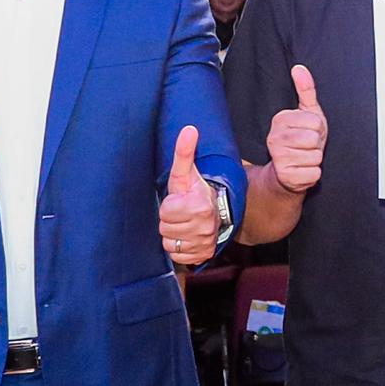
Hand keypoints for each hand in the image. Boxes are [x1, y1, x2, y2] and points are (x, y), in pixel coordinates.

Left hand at [156, 128, 221, 269]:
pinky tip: (187, 236)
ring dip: (173, 234)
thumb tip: (189, 129)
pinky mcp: (202, 255)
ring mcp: (203, 242)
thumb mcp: (187, 173)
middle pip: (165, 228)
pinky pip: (177, 256)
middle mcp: (204, 227)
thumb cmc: (198, 192)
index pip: (165, 211)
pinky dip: (179, 248)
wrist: (219, 212)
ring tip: (184, 223)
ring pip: (169, 243)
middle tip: (181, 212)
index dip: (169, 205)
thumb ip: (184, 152)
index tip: (180, 200)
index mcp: (199, 206)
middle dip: (170, 220)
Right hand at [265, 63, 327, 192]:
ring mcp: (279, 158)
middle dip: (316, 144)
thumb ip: (305, 89)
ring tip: (304, 157)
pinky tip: (303, 170)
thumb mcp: (305, 112)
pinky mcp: (287, 177)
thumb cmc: (299, 140)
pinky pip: (314, 173)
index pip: (315, 121)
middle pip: (314, 138)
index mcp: (280, 120)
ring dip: (314, 159)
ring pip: (315, 156)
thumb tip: (300, 68)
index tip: (308, 131)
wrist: (288, 171)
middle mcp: (275, 138)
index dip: (318, 128)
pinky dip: (313, 173)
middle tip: (307, 146)